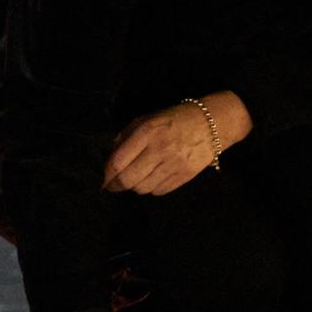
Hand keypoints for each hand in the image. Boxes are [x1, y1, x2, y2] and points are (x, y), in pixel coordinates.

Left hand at [102, 101, 218, 195]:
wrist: (210, 123)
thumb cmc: (172, 120)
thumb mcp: (145, 119)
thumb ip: (124, 137)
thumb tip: (108, 158)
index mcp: (147, 132)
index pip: (118, 162)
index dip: (105, 175)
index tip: (101, 179)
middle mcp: (160, 149)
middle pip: (128, 180)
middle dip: (116, 185)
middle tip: (112, 185)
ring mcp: (174, 164)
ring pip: (143, 188)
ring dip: (135, 186)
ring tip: (136, 178)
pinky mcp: (185, 176)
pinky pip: (159, 191)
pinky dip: (151, 188)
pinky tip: (152, 178)